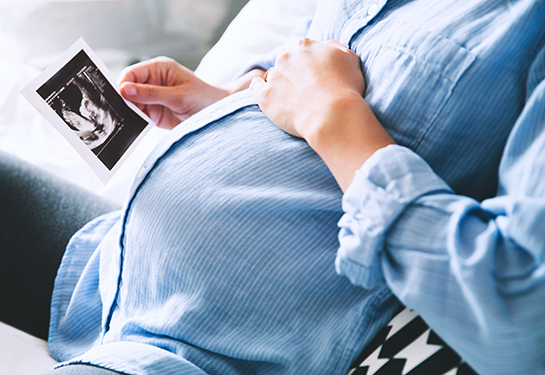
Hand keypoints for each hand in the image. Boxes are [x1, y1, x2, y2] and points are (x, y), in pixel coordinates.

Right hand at [119, 57, 229, 128]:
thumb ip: (151, 93)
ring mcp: (153, 98)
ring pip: (131, 104)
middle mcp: (153, 81)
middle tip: (125, 111)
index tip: (122, 97)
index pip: (132, 73)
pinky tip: (138, 126)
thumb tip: (124, 89)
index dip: (124, 84)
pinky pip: (139, 116)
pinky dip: (136, 121)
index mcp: (159, 69)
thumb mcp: (178, 96)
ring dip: (130, 112)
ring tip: (134, 120)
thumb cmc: (204, 99)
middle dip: (125, 100)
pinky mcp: (155, 113)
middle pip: (128, 89)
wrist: (217, 116)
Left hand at [250, 39, 393, 190]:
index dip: (309, 65)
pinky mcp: (265, 96)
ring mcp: (274, 76)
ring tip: (292, 101)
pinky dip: (259, 88)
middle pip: (287, 62)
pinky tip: (266, 94)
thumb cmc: (346, 89)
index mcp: (306, 45)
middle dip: (294, 74)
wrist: (332, 116)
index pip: (303, 51)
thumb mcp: (350, 59)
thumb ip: (335, 48)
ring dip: (280, 84)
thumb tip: (325, 47)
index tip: (314, 77)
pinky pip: (256, 87)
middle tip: (305, 92)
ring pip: (273, 76)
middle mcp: (287, 57)